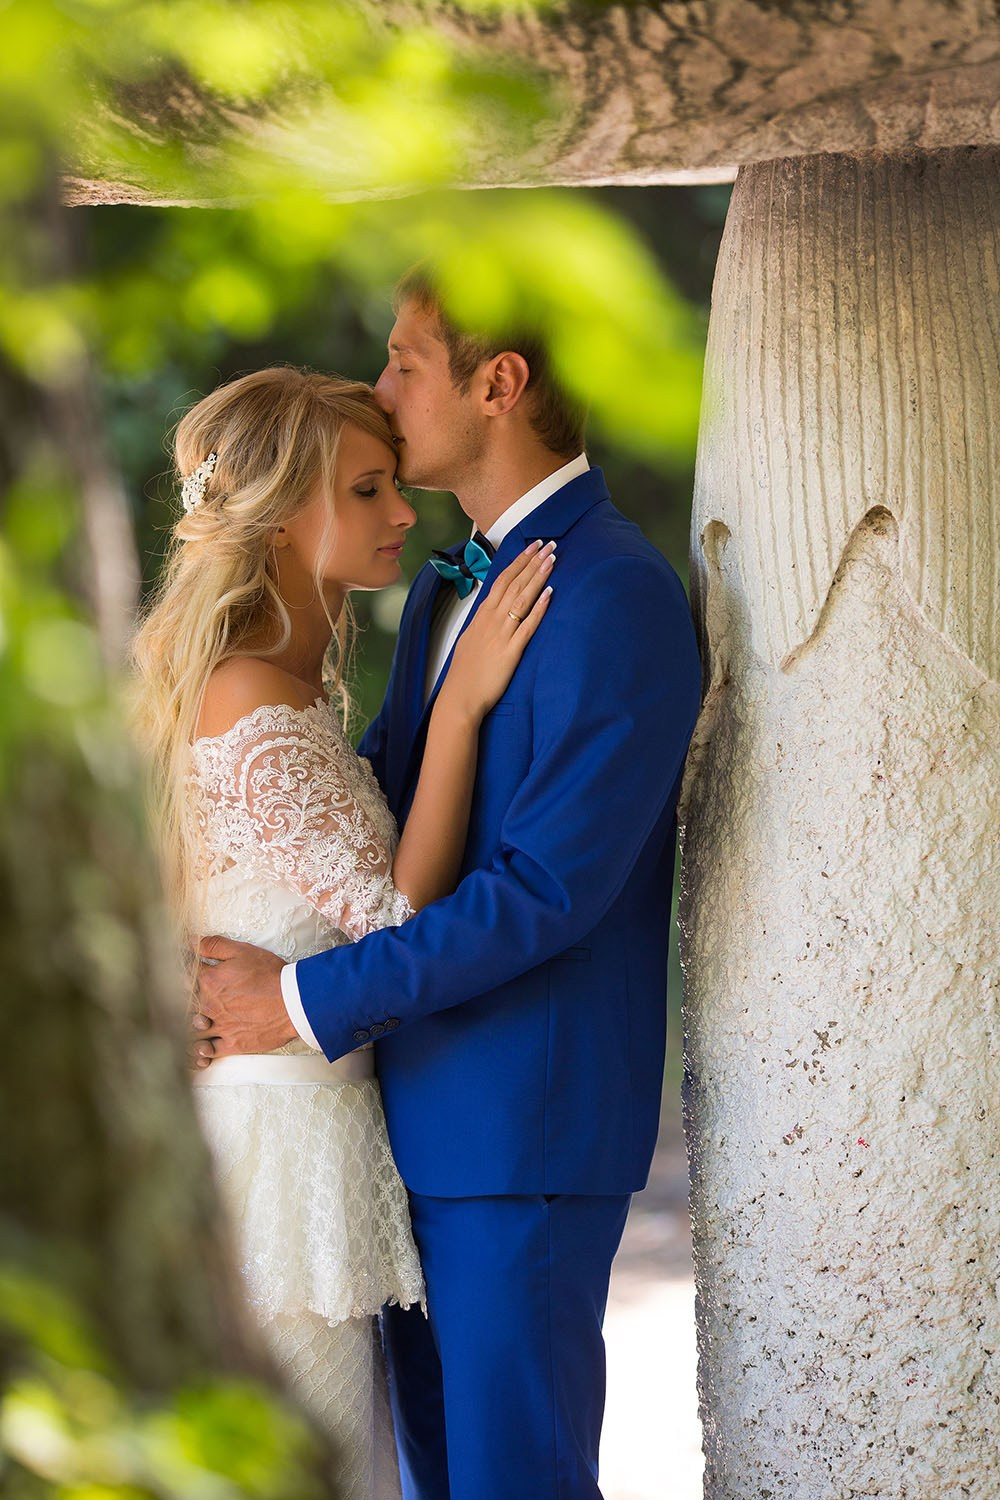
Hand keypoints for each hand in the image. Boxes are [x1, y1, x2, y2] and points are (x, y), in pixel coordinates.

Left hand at [191, 935, 293, 1065]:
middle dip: (178, 1000)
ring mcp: (219, 1026)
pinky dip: (200, 1050)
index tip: (179, 971)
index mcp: (208, 981)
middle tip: (175, 998)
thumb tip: (190, 941)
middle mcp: (208, 1006)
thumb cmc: (270, 975)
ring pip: (191, 1030)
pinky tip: (198, 1046)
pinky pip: (208, 1051)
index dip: (180, 972)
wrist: (293, 1002)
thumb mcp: (242, 951)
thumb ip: (213, 945)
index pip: (182, 975)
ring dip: (187, 1026)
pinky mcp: (231, 1043)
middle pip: (181, 1004)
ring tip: (187, 1022)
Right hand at [438, 540, 554, 721]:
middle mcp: (491, 620)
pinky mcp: (511, 651)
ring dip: (537, 577)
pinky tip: (550, 593)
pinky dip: (539, 607)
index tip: (532, 546)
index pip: (501, 580)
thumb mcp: (470, 640)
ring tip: (552, 559)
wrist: (460, 697)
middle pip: (514, 583)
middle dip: (532, 561)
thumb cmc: (466, 673)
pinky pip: (527, 625)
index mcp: (481, 616)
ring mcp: (501, 634)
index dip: (519, 562)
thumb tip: (493, 611)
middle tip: (549, 544)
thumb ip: (483, 624)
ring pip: (521, 598)